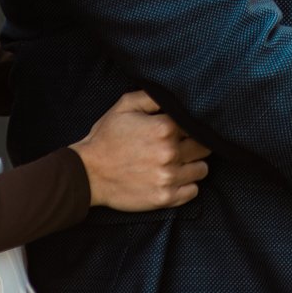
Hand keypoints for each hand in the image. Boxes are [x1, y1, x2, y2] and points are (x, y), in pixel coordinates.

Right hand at [71, 89, 210, 210]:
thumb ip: (154, 96)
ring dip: (193, 165)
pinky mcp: (164, 198)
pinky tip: (175, 178)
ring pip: (202, 169)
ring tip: (178, 162)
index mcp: (164, 128)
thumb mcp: (126, 106)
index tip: (184, 129)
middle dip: (196, 144)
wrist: (87, 174)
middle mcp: (170, 153)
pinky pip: (193, 191)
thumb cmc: (106, 137)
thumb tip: (179, 94)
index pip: (198, 124)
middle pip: (204, 147)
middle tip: (182, 145)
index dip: (193, 125)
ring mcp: (168, 177)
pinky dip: (187, 185)